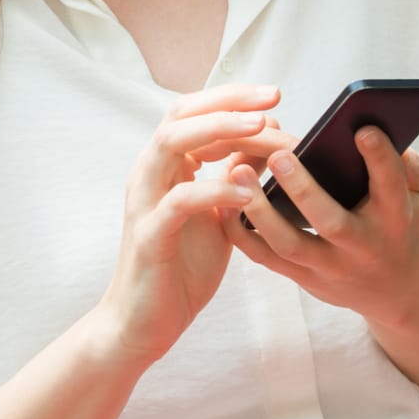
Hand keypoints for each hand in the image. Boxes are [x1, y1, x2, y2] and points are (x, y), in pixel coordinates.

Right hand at [98, 84, 294, 367]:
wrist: (144, 323)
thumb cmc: (182, 267)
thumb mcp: (221, 216)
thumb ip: (237, 179)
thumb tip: (269, 142)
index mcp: (166, 166)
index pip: (194, 111)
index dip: (232, 97)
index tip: (273, 95)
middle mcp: (150, 174)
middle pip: (181, 114)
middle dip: (229, 101)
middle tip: (272, 97)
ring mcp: (145, 202)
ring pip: (172, 143)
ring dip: (219, 130)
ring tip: (261, 128)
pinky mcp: (150, 236)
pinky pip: (180, 201)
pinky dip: (215, 190)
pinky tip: (248, 191)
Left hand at [224, 127, 418, 327]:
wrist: (396, 289)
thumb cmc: (403, 223)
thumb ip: (411, 165)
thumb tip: (383, 131)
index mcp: (396, 219)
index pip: (390, 187)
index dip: (379, 159)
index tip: (362, 129)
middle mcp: (363, 246)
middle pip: (332, 222)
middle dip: (304, 190)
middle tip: (278, 154)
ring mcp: (330, 267)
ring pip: (290, 244)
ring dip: (260, 211)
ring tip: (237, 172)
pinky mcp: (304, 278)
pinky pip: (266, 258)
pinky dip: (241, 232)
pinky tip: (222, 201)